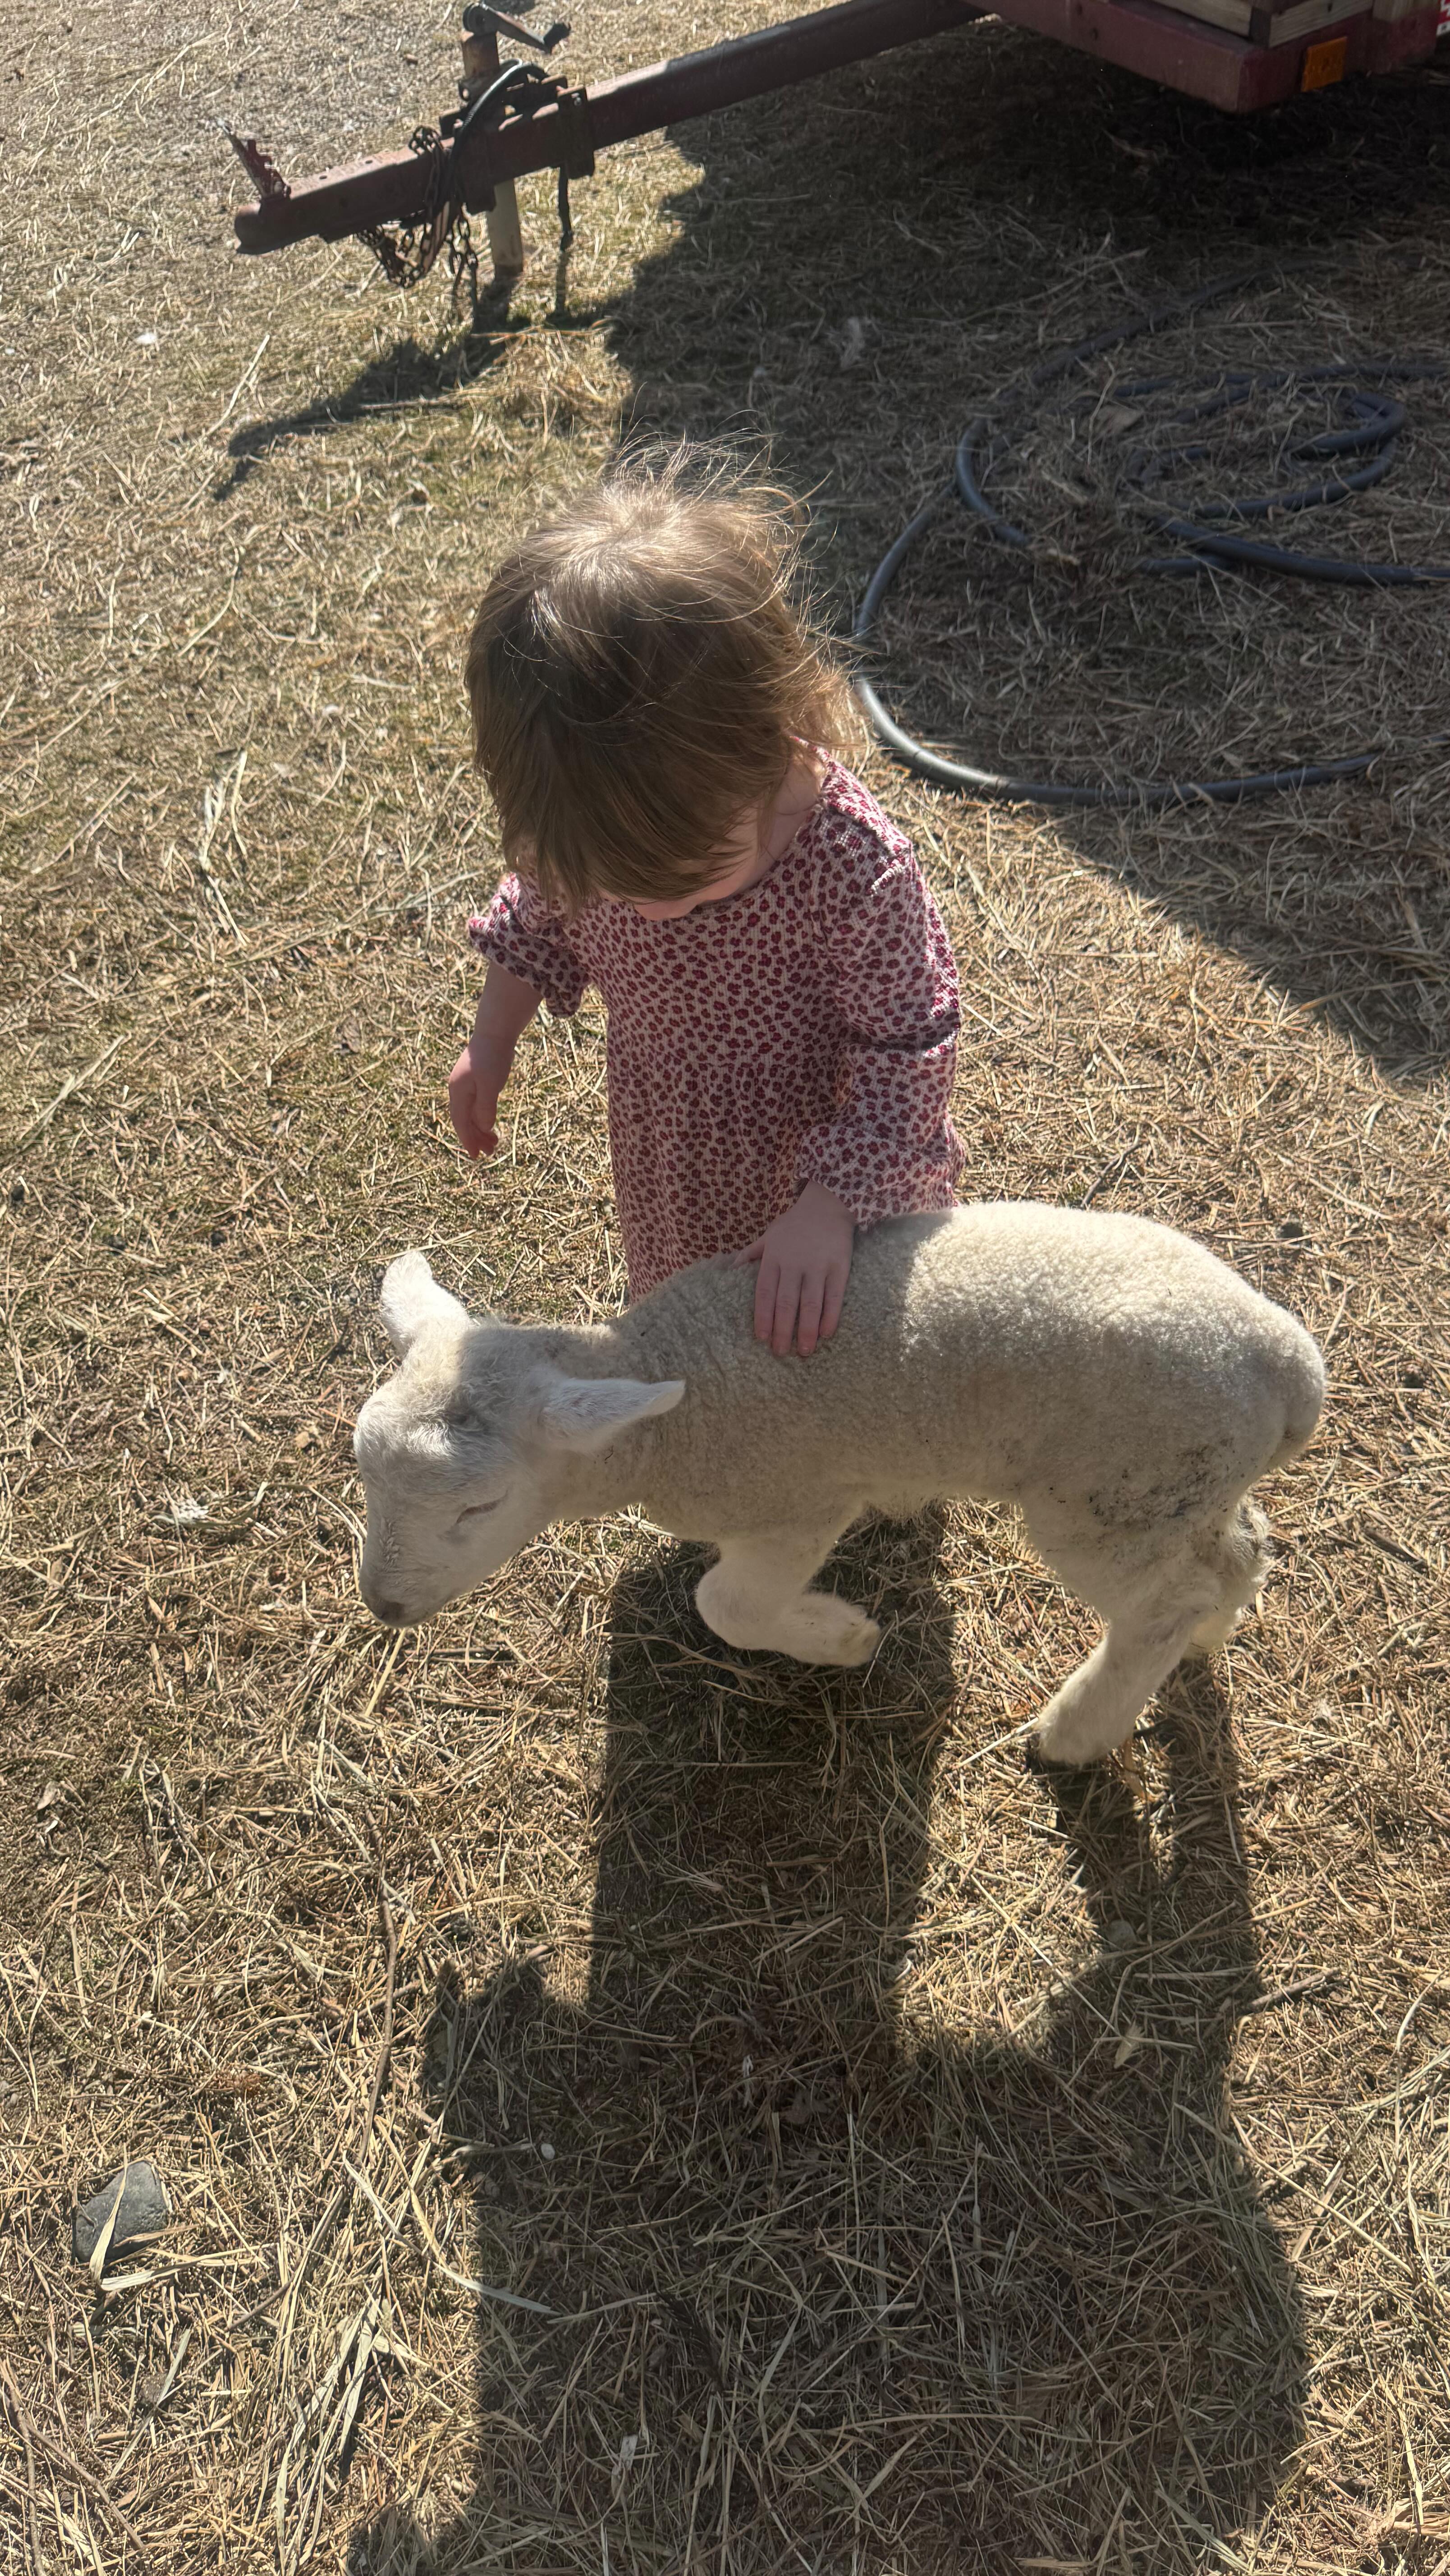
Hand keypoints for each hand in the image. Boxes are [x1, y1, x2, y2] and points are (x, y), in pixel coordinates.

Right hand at [446, 965, 540, 1159]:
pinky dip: (482, 1116)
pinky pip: (475, 1104)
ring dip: (480, 1129)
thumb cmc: (493, 1057)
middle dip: (475, 1137)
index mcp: (458, 1092)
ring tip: (494, 1142)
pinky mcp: (474, 1080)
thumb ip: (485, 1107)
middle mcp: (458, 1090)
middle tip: (489, 1153)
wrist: (495, 1031)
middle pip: (464, 1120)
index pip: (461, 1122)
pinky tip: (490, 1123)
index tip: (475, 1155)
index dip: (467, 1140)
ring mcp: (465, 1084)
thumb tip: (482, 1127)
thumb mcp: (491, 1084)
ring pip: (470, 1113)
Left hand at [730, 1182, 854, 1357]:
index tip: (761, 1338)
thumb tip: (730, 1269)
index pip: (764, 1293)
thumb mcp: (769, 1234)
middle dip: (782, 1331)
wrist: (828, 1205)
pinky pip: (834, 1297)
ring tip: (803, 1351)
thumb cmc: (795, 1224)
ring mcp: (818, 1266)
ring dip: (806, 1330)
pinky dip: (830, 1317)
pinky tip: (825, 1333)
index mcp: (774, 1257)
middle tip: (780, 1352)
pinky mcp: (839, 1268)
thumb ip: (751, 1253)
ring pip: (810, 1304)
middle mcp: (794, 1264)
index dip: (762, 1317)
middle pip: (786, 1303)